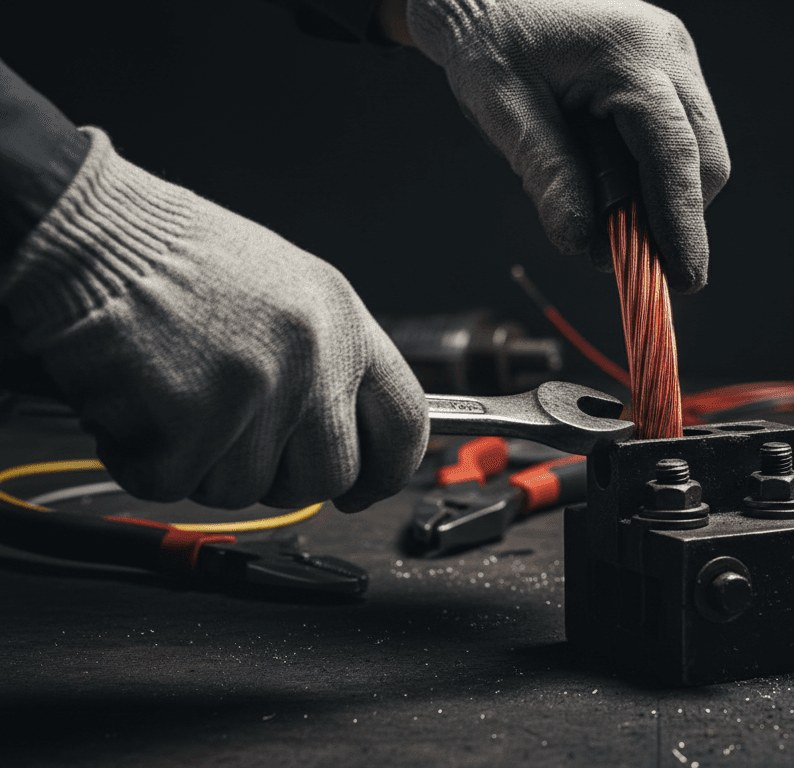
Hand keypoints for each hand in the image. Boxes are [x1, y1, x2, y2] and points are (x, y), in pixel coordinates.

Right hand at [1, 129, 427, 511]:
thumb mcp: (292, 290)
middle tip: (234, 441)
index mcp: (345, 322)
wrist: (96, 232)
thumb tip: (352, 433)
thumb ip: (331, 362)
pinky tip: (137, 406)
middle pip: (328, 476)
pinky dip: (143, 460)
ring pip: (244, 490)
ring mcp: (256, 391)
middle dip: (279, 477)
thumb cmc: (180, 259)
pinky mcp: (190, 420)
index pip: (406, 423)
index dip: (386, 472)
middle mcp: (313, 358)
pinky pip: (173, 484)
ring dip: (201, 464)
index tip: (364, 488)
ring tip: (175, 399)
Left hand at [399, 0, 729, 291]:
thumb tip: (580, 243)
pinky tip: (609, 181)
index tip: (682, 278)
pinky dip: (651, 172)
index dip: (681, 223)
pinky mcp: (666, 69)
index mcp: (629, 54)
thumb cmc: (488, 36)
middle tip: (623, 259)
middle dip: (673, 218)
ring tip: (604, 218)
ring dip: (660, 197)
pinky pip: (678, 134)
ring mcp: (673, 57)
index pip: (673, 153)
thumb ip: (546, 172)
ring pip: (697, 151)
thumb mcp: (501, 106)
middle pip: (703, 158)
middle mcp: (667, 51)